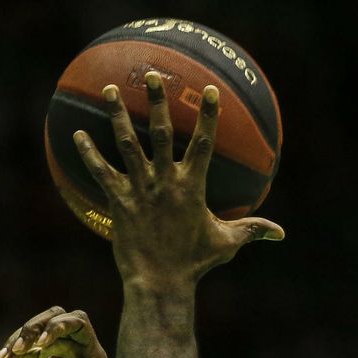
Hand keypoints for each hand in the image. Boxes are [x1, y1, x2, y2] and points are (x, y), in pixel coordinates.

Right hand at [0, 307, 114, 357]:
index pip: (78, 322)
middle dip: (33, 328)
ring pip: (34, 333)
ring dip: (15, 342)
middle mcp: (74, 346)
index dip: (59, 326)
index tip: (42, 343)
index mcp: (92, 351)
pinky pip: (22, 352)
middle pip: (53, 317)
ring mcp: (57, 352)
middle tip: (19, 349)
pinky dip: (7, 356)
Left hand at [74, 72, 282, 285]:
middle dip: (157, 101)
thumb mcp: (227, 244)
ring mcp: (140, 189)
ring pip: (127, 143)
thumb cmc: (194, 264)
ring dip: (117, 115)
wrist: (160, 283)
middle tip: (152, 75)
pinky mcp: (118, 201)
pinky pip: (100, 172)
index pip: (204, 143)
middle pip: (162, 132)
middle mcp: (166, 181)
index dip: (208, 115)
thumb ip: (252, 231)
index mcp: (193, 186)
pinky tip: (76, 134)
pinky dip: (88, 152)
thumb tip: (281, 234)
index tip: (209, 90)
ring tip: (109, 90)